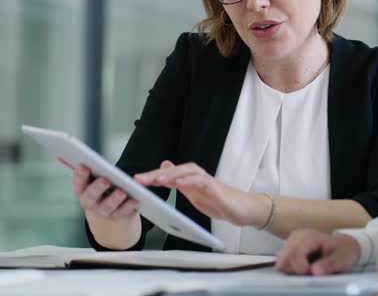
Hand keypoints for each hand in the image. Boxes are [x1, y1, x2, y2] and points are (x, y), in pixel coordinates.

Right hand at [72, 164, 138, 219]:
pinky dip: (129, 207)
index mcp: (81, 190)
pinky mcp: (118, 217)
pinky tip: (135, 200)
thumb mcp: (91, 176)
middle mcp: (89, 203)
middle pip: (90, 197)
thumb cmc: (100, 186)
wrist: (111, 209)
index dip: (80, 175)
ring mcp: (103, 212)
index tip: (84, 166)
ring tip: (122, 191)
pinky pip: (123, 213)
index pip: (78, 183)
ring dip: (114, 199)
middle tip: (105, 179)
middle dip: (97, 188)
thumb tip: (59, 155)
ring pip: (107, 207)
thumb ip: (80, 166)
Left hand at [134, 161, 260, 225]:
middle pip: (174, 170)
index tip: (135, 180)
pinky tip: (179, 183)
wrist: (242, 209)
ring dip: (170, 174)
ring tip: (156, 179)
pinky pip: (202, 181)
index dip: (152, 176)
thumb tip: (163, 168)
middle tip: (139, 179)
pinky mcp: (216, 189)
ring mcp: (207, 181)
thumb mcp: (193, 192)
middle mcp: (197, 176)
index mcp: (189, 179)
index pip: (168, 175)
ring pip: (186, 172)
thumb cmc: (219, 201)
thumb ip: (178, 181)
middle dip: (156, 174)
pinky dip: (190, 180)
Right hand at [276, 229, 359, 274]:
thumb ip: (329, 265)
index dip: (300, 267)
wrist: (343, 246)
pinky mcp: (289, 249)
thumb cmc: (343, 252)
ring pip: (281, 262)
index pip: (294, 253)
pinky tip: (304, 268)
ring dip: (293, 271)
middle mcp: (297, 237)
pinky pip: (283, 263)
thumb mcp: (342, 259)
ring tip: (308, 270)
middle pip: (284, 259)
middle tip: (309, 274)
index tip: (310, 273)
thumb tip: (315, 272)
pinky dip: (292, 269)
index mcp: (309, 237)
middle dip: (295, 271)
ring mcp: (291, 242)